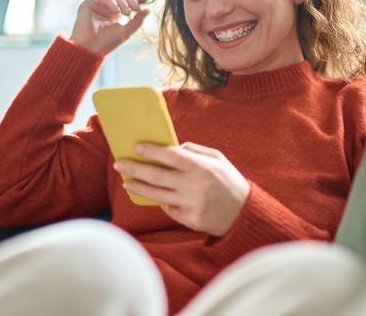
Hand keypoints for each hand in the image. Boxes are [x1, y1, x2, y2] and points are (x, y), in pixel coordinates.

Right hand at [69, 0, 149, 54]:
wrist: (91, 48)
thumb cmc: (107, 43)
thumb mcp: (127, 31)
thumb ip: (137, 21)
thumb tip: (148, 10)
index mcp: (115, 14)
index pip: (126, 2)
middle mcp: (107, 8)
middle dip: (131, 1)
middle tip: (136, 9)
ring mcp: (98, 5)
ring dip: (122, 2)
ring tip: (126, 13)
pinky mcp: (89, 3)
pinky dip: (111, 1)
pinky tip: (116, 10)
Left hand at [114, 142, 250, 235]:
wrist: (244, 214)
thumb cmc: (230, 182)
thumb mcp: (219, 159)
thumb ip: (196, 150)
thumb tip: (174, 147)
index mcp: (200, 167)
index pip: (170, 155)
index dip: (151, 150)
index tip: (136, 147)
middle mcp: (193, 185)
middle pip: (155, 175)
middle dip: (134, 168)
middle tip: (120, 164)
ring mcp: (189, 204)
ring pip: (155, 194)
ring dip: (138, 187)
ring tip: (126, 182)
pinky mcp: (188, 219)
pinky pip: (167, 208)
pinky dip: (160, 201)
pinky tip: (155, 196)